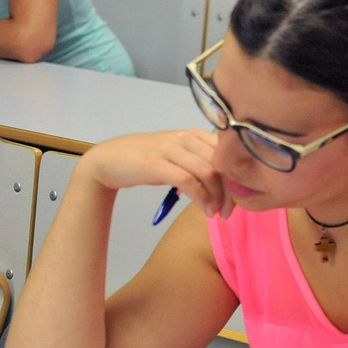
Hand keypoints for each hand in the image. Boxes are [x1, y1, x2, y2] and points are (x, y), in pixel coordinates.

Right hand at [81, 130, 232, 218]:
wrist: (108, 160)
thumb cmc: (145, 160)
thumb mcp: (177, 156)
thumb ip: (199, 163)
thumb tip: (222, 185)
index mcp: (195, 134)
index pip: (228, 153)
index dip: (239, 177)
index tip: (239, 198)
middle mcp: (186, 137)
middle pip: (222, 164)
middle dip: (231, 191)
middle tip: (229, 212)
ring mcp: (171, 148)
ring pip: (209, 172)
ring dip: (218, 197)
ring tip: (217, 214)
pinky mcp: (157, 163)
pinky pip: (188, 180)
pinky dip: (201, 198)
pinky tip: (205, 210)